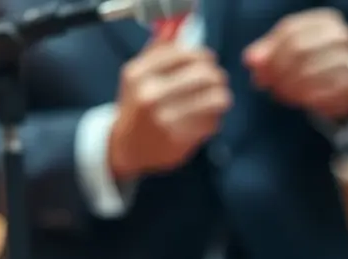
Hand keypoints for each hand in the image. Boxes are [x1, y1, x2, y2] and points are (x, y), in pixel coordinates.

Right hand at [109, 37, 231, 179]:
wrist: (125, 146)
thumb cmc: (137, 105)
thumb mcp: (139, 74)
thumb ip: (159, 49)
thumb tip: (178, 23)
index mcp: (139, 73)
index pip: (186, 54)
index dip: (204, 56)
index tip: (208, 61)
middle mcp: (149, 95)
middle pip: (205, 74)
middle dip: (217, 76)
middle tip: (217, 81)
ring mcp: (164, 120)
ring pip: (215, 99)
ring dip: (221, 97)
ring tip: (217, 99)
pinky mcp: (179, 140)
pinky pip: (212, 122)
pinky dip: (214, 119)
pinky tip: (205, 119)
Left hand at [243, 8, 347, 122]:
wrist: (346, 82)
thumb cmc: (312, 60)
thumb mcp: (289, 50)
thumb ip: (267, 52)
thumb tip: (250, 61)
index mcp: (325, 20)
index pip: (290, 30)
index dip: (269, 51)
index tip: (255, 68)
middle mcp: (341, 36)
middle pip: (298, 49)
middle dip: (275, 68)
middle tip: (262, 83)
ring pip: (307, 72)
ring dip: (285, 85)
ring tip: (276, 92)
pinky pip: (318, 91)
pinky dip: (300, 97)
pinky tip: (291, 99)